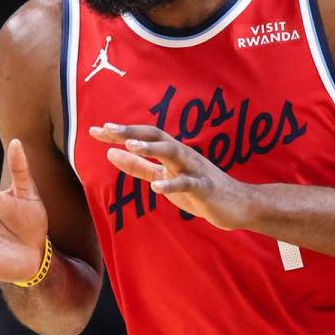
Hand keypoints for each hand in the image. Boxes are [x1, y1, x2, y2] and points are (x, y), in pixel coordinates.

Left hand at [89, 123, 247, 229]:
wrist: (240, 205)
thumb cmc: (199, 190)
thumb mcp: (163, 176)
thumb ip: (137, 166)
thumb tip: (110, 152)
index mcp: (171, 153)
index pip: (143, 136)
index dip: (119, 133)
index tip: (94, 130)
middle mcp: (182, 156)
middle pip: (156, 136)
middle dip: (132, 132)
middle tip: (108, 129)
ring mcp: (195, 170)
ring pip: (173, 152)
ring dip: (152, 148)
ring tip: (131, 145)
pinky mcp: (205, 189)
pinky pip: (189, 184)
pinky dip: (173, 183)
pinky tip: (157, 187)